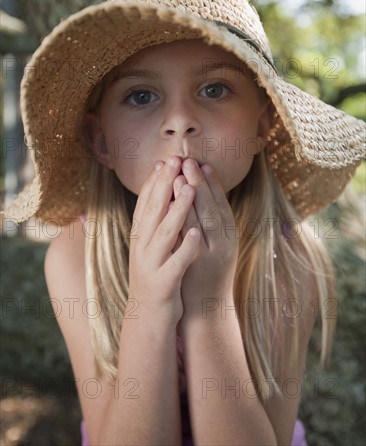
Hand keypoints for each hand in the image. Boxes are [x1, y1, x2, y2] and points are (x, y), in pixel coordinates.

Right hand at [128, 157, 200, 326]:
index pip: (146, 202)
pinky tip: (196, 233)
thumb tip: (158, 194)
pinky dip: (185, 248)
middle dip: (165, 185)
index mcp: (140, 236)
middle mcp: (142, 247)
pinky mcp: (164, 282)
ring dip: (177, 210)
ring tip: (190, 189)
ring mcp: (151, 264)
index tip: (164, 160)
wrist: (148, 316)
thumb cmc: (155, 274)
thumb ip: (154, 222)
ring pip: (164, 233)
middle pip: (153, 210)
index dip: (155, 181)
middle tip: (175, 161)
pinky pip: (176, 262)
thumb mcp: (150, 246)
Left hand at [176, 159, 238, 318]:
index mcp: (229, 235)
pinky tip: (175, 209)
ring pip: (203, 222)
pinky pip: (189, 241)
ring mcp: (210, 255)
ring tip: (181, 177)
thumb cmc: (208, 272)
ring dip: (192, 199)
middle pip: (212, 208)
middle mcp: (224, 243)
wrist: (208, 308)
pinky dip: (184, 223)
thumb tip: (201, 197)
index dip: (213, 183)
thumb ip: (209, 223)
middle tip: (190, 161)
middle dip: (201, 183)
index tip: (204, 164)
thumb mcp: (213, 245)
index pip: (221, 203)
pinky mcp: (197, 267)